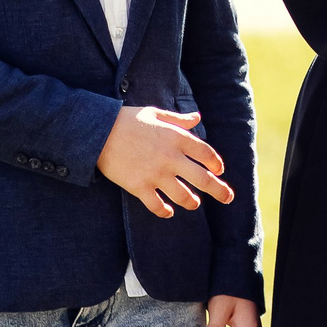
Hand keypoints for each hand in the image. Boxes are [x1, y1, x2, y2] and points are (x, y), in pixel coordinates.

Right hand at [98, 106, 233, 217]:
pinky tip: (169, 212)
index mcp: (177, 138)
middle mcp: (171, 158)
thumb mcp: (156, 114)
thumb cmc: (128, 120)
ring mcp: (156, 174)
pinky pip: (157, 206)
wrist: (98, 132)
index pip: (207, 154)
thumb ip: (179, 120)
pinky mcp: (139, 187)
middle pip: (203, 179)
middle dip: (220, 190)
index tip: (219, 170)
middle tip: (228, 198)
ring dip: (192, 202)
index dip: (216, 164)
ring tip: (194, 203)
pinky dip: (165, 211)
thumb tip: (197, 118)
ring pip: (183, 196)